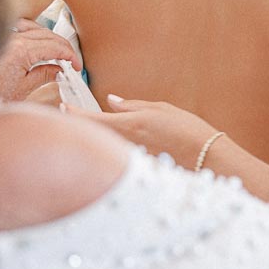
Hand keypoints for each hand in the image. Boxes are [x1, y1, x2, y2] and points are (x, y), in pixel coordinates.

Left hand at [0, 19, 80, 102]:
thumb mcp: (22, 89)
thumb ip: (44, 75)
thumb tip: (59, 69)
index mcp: (22, 51)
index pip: (56, 46)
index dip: (71, 55)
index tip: (77, 66)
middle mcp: (14, 38)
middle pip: (48, 34)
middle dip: (64, 47)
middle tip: (72, 61)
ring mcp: (5, 36)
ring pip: (36, 27)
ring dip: (51, 37)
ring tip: (58, 51)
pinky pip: (21, 26)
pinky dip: (34, 30)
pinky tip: (37, 39)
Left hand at [81, 96, 213, 166]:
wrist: (207, 157)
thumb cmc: (187, 130)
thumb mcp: (160, 109)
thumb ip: (131, 106)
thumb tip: (111, 101)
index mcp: (130, 125)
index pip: (92, 120)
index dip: (73, 114)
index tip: (62, 107)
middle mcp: (126, 143)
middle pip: (92, 135)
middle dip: (79, 126)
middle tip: (68, 116)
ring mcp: (130, 158)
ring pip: (102, 147)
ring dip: (93, 139)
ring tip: (88, 129)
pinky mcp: (137, 168)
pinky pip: (116, 157)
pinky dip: (108, 150)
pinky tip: (110, 147)